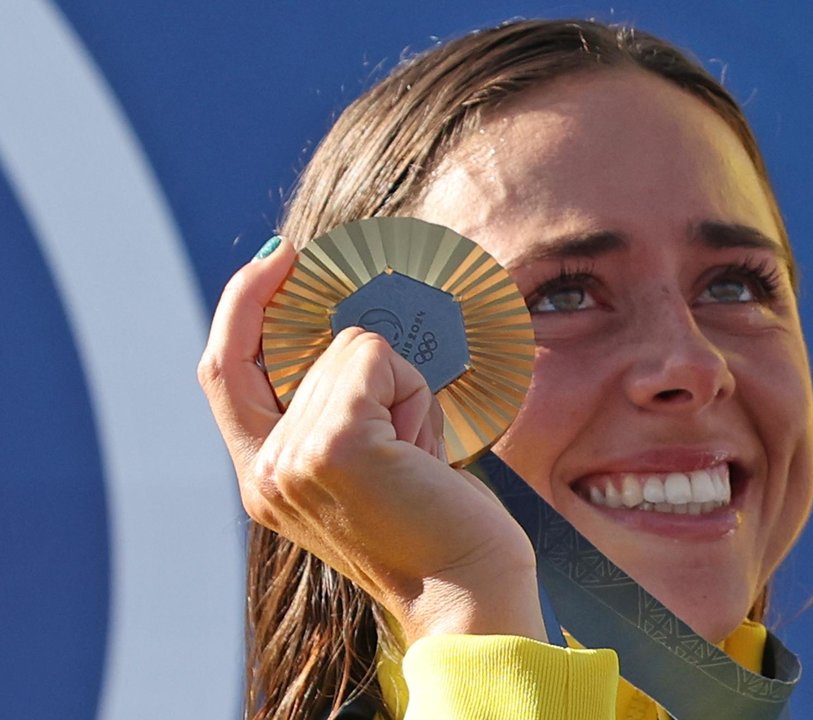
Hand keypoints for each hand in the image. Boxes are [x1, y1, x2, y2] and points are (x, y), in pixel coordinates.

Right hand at [198, 238, 544, 643]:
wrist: (467, 593)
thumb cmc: (435, 525)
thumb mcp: (367, 460)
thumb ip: (336, 405)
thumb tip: (350, 328)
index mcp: (264, 475)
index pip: (222, 369)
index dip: (243, 304)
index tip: (281, 258)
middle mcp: (264, 470)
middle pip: (312, 351)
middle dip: (379, 376)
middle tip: (410, 441)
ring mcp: (292, 458)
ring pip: (352, 349)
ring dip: (403, 391)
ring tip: (416, 458)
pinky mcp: (335, 445)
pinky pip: (375, 356)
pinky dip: (412, 390)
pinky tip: (422, 450)